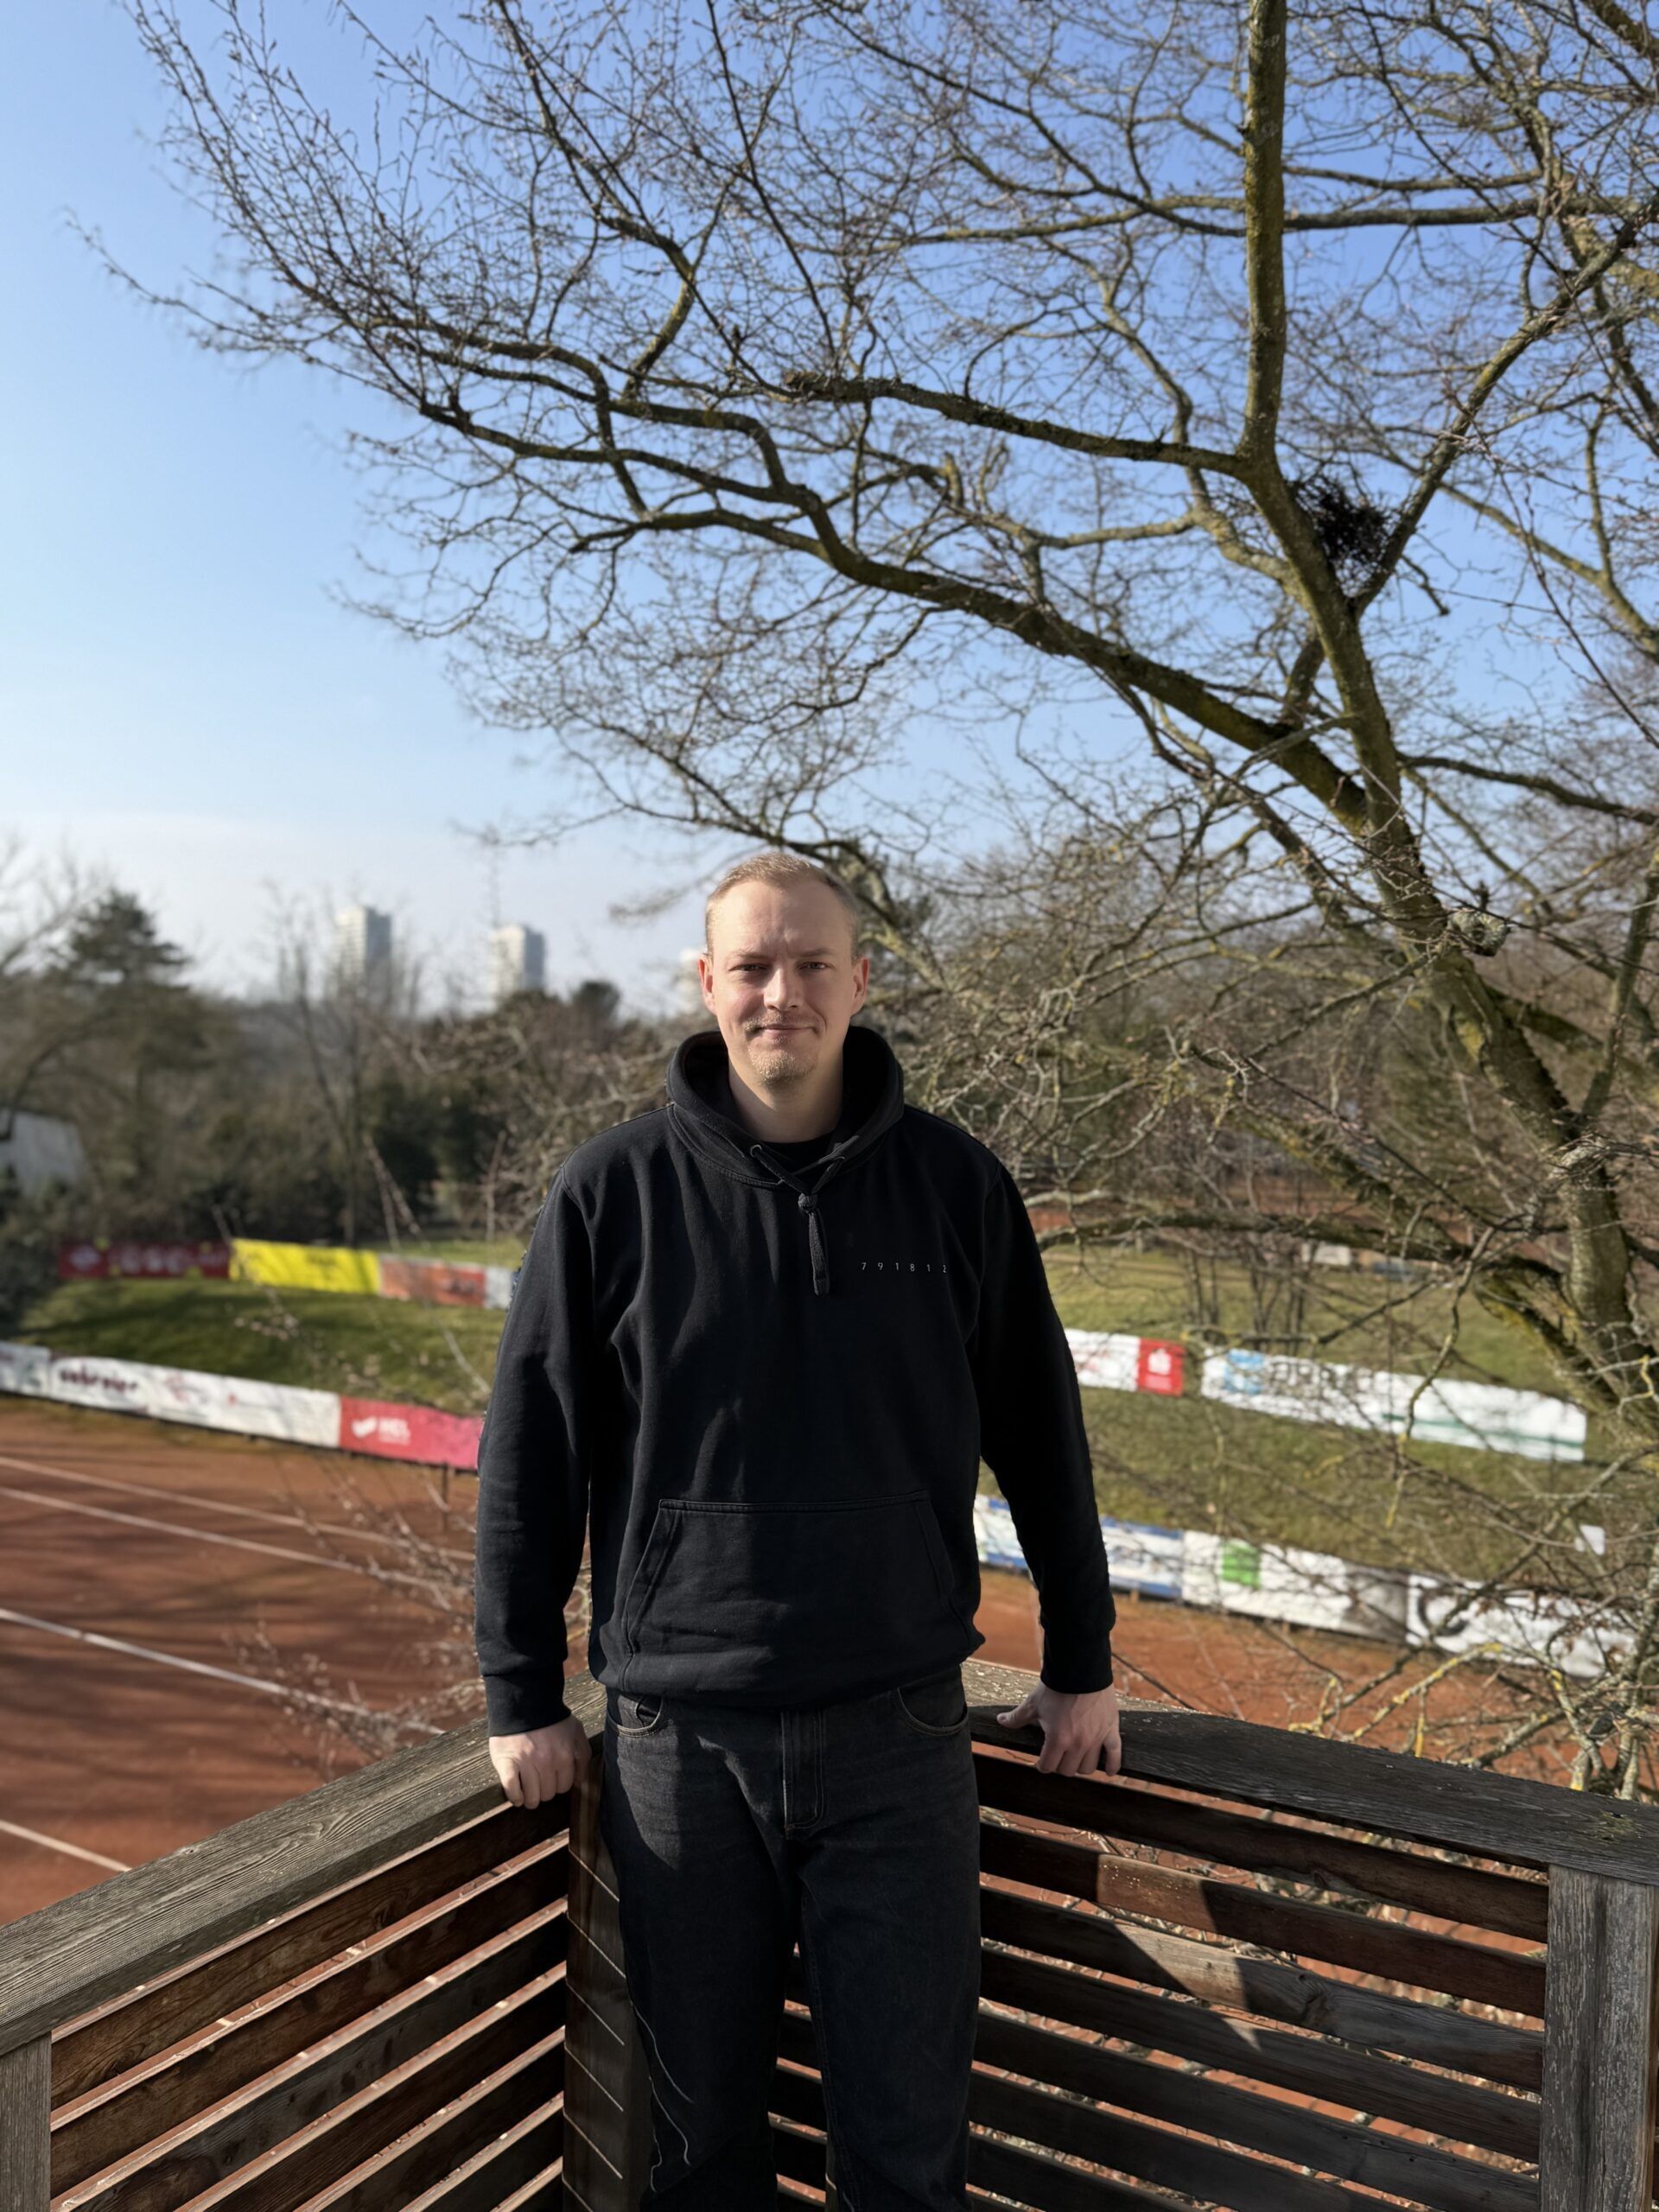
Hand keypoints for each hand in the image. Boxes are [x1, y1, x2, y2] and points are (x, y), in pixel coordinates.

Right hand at [488, 1717, 591, 1807]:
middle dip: (544, 1791)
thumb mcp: (576, 1731)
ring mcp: (526, 1763)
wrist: (524, 1700)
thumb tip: (581, 1780)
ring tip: (527, 1791)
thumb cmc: (551, 1718)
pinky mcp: (506, 1762)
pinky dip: (514, 1796)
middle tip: (538, 1782)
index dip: (558, 1784)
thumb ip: (583, 1755)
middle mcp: (546, 1762)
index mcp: (565, 1756)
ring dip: (530, 1798)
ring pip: (531, 1797)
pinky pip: (511, 1790)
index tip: (552, 1779)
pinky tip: (516, 1795)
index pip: (564, 1786)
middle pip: (548, 1794)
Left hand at [994, 1683, 1120, 1776]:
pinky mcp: (1110, 1730)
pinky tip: (1108, 1772)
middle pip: (1068, 1770)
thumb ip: (1017, 1717)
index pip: (1048, 1767)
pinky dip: (1112, 1766)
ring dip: (1080, 1765)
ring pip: (1088, 1767)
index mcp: (1057, 1739)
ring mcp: (1096, 1738)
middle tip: (1057, 1756)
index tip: (1041, 1762)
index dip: (1042, 1765)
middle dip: (1060, 1765)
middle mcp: (1078, 1744)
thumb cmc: (1056, 1687)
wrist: (1081, 1668)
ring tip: (1076, 1759)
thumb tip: (1000, 1721)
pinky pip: (1115, 1755)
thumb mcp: (1033, 1703)